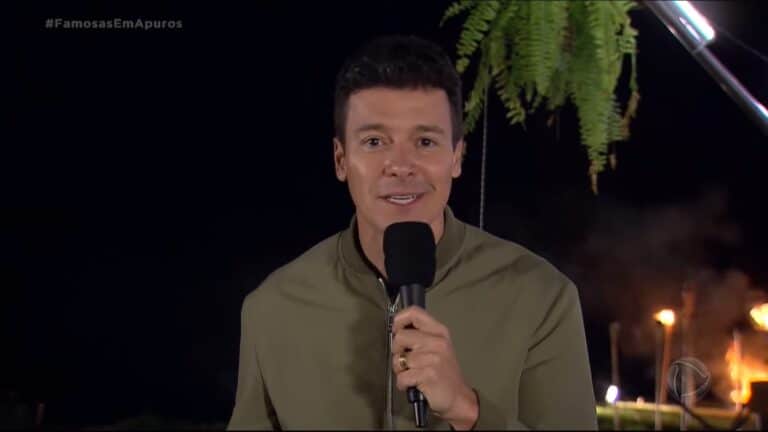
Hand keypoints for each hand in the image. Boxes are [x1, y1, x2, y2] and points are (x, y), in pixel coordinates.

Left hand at [391, 306, 478, 429]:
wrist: (459, 398)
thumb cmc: (444, 372)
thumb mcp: (438, 347)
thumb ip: (421, 335)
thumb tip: (396, 329)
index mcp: (439, 332)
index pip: (414, 313)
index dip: (399, 320)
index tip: (397, 331)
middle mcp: (437, 342)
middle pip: (400, 336)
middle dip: (396, 351)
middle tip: (405, 360)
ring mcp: (434, 358)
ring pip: (399, 359)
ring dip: (400, 370)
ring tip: (412, 374)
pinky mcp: (429, 375)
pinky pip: (402, 377)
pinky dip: (403, 383)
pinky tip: (412, 384)